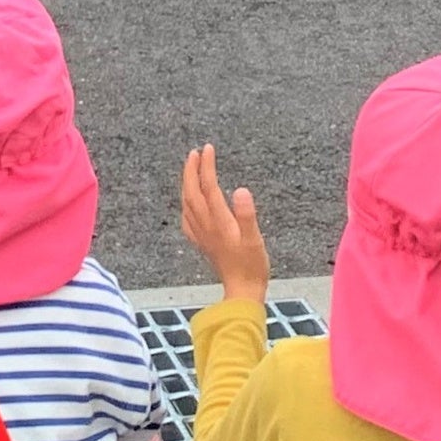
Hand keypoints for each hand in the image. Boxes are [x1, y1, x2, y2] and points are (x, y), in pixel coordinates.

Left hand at [178, 144, 269, 310]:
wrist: (242, 291)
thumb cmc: (252, 266)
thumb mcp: (255, 239)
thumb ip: (247, 214)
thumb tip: (240, 190)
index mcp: (218, 221)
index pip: (208, 186)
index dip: (207, 166)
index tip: (208, 148)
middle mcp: (206, 226)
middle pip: (192, 192)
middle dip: (191, 170)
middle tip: (195, 152)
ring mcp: (202, 235)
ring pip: (187, 203)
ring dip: (187, 183)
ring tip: (191, 169)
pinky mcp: (202, 243)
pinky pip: (187, 218)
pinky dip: (186, 204)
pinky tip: (189, 203)